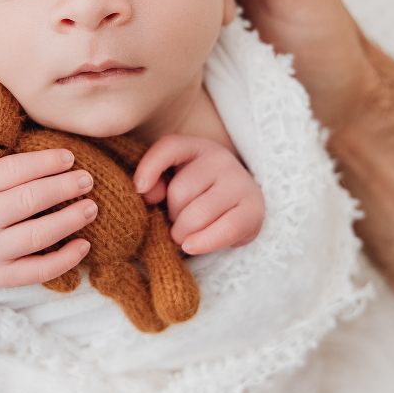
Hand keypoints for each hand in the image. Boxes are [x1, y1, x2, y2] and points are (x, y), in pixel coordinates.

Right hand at [0, 148, 96, 288]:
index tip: (70, 157)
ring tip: (91, 208)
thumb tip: (62, 155)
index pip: (12, 170)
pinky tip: (84, 245)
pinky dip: (65, 259)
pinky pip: (37, 271)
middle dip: (62, 187)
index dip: (44, 162)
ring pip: (35, 236)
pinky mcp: (0, 277)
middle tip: (87, 180)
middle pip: (27, 200)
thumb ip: (12, 171)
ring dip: (69, 220)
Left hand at [134, 135, 264, 254]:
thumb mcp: (171, 180)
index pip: (170, 147)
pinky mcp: (253, 209)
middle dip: (170, 215)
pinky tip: (192, 246)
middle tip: (175, 221)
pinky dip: (203, 243)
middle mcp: (220, 158)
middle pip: (179, 192)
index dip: (150, 167)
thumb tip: (146, 191)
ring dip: (183, 233)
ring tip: (185, 234)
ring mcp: (239, 182)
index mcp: (195, 146)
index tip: (139, 189)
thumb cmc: (194, 194)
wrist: (234, 207)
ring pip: (197, 215)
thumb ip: (154, 180)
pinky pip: (223, 231)